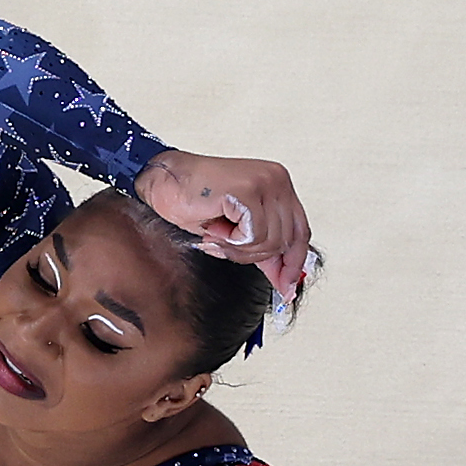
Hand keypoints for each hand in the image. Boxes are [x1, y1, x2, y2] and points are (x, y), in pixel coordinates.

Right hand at [134, 150, 313, 299]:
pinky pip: (253, 235)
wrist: (164, 185)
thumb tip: (286, 283)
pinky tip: (215, 228)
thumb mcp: (238, 233)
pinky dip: (231, 240)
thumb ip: (265, 251)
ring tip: (218, 234)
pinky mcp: (249, 189)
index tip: (287, 286)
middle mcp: (277, 179)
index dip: (294, 261)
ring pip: (270, 241)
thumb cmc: (194, 202)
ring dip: (238, 248)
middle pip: (286, 241)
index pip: (301, 231)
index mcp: (279, 185)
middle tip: (225, 245)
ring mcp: (265, 182)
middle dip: (254, 255)